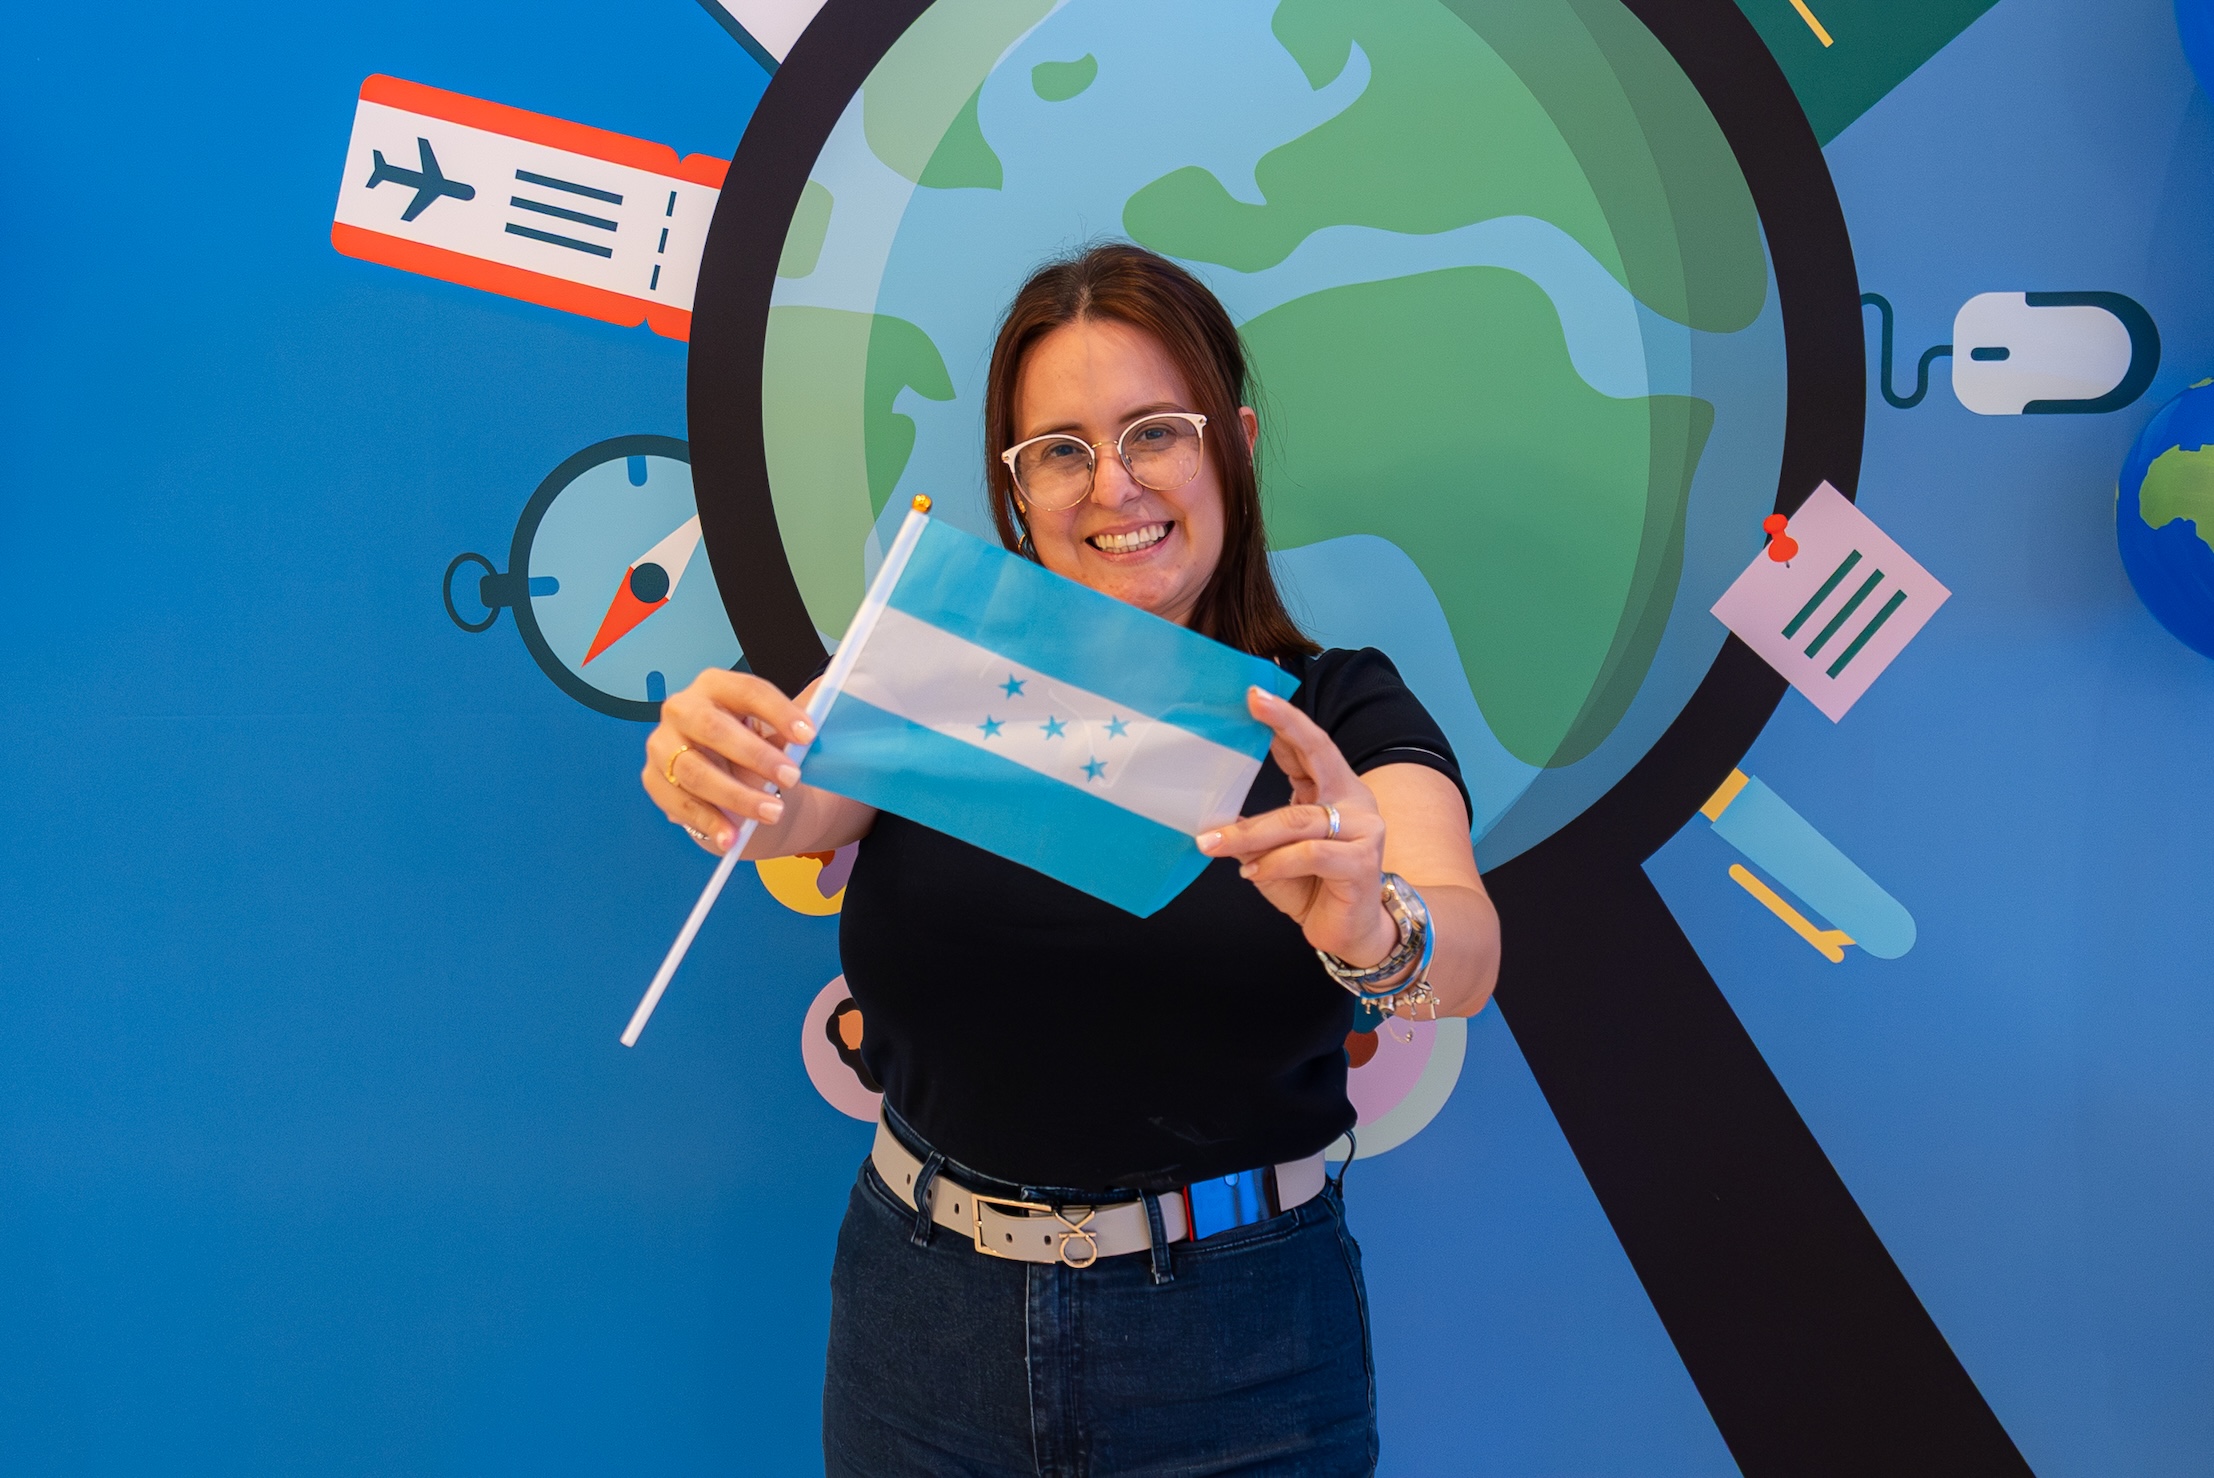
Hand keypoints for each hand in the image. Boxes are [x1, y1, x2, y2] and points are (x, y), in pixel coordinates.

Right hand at [642, 670, 814, 852]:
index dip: (779, 711)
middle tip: (792, 777)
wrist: (725, 778)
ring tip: (772, 813)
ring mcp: (662, 744)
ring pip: (694, 770)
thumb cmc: (752, 747)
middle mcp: (683, 709)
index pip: (748, 690)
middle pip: (713, 728)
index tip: (809, 735)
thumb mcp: (773, 733)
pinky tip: (732, 837)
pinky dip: (708, 821)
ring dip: (736, 796)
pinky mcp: (653, 778)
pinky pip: (678, 802)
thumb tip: (815, 725)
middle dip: (755, 755)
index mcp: (716, 686)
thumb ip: (791, 730)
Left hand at [1195, 687, 1398, 967]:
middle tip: (1252, 705)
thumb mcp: (1274, 853)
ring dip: (1249, 833)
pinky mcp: (1362, 862)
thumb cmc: (1312, 887)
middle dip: (1285, 726)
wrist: (1352, 933)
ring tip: (1213, 844)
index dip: (1283, 720)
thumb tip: (1214, 818)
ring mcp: (1363, 830)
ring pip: (1296, 820)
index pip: (1308, 746)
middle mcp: (1353, 801)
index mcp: (1333, 790)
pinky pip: (1308, 854)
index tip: (1253, 696)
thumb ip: (1256, 830)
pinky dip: (1274, 863)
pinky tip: (1254, 873)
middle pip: (1318, 754)